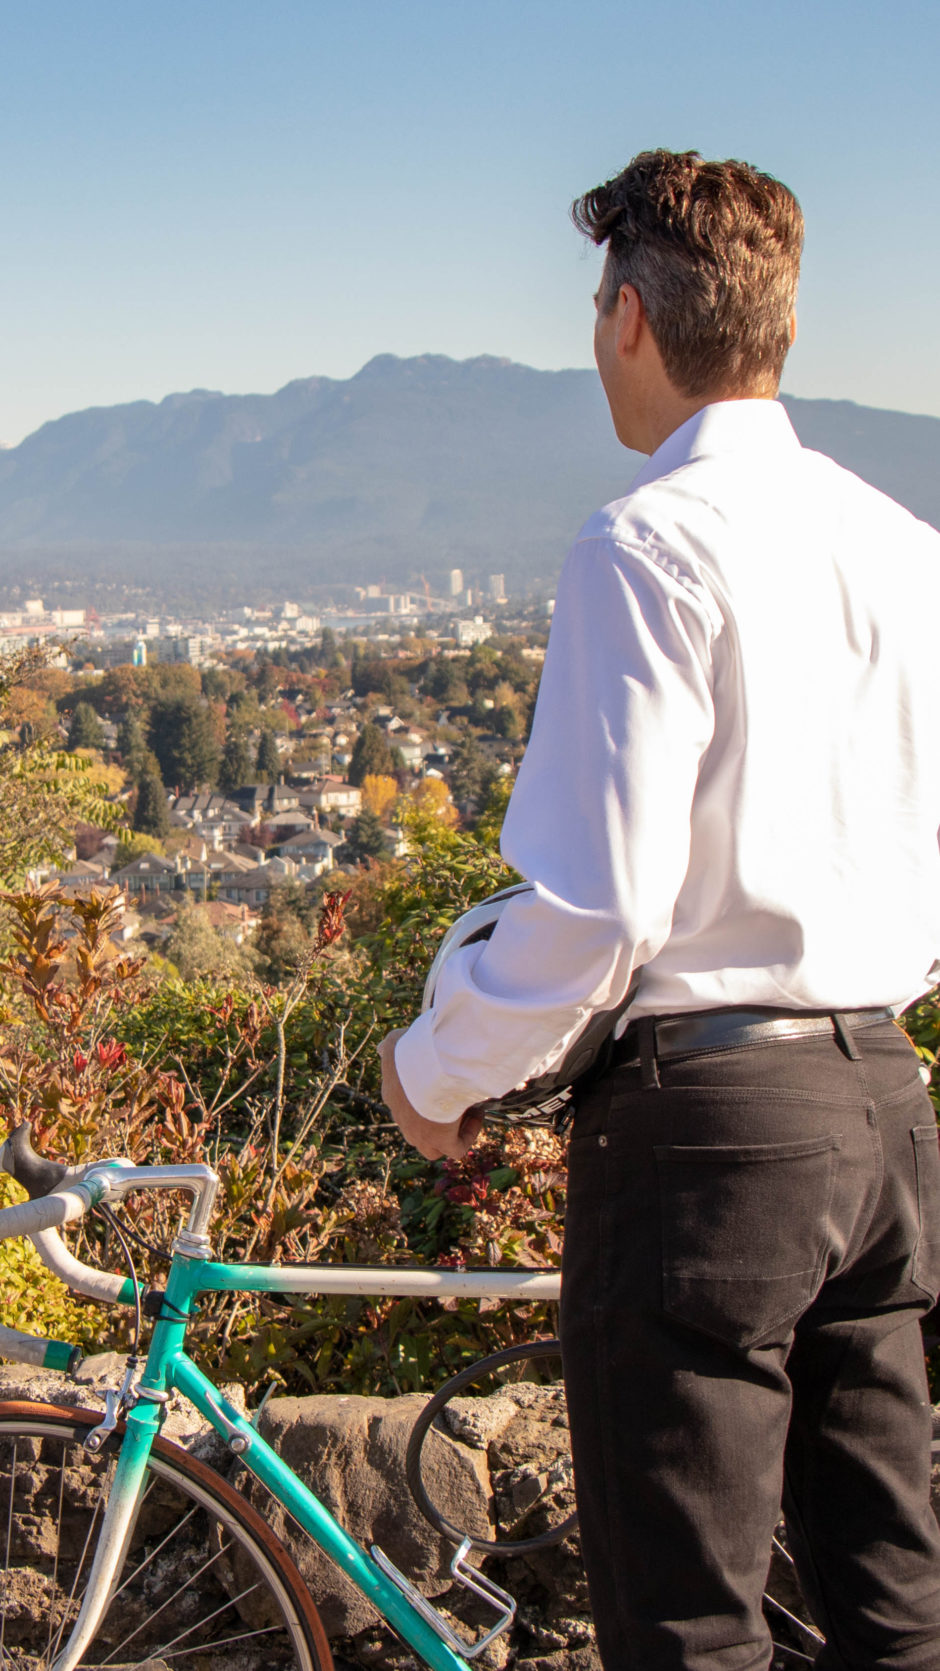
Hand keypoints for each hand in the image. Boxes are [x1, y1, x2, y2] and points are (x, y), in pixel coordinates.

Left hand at [379, 1029, 484, 1160]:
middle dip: (436, 1119)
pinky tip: (476, 1114)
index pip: (404, 1104)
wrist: (428, 1066)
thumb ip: (389, 1044)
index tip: (442, 1081)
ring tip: (466, 1109)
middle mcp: (403, 1119)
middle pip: (418, 1130)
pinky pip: (455, 1148)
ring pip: (432, 1147)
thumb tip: (381, 1049)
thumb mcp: (396, 1041)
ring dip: (449, 1133)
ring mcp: (421, 1135)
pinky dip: (467, 1135)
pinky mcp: (440, 1142)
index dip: (424, 1096)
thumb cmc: (414, 1051)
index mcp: (392, 1095)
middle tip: (453, 1098)